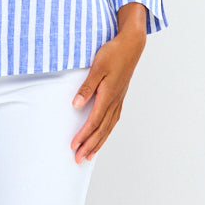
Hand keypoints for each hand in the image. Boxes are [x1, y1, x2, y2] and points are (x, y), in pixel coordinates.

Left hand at [70, 4, 147, 163]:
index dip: (83, 135)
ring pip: (108, 127)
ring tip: (89, 155)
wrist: (131, 45)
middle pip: (102, 129)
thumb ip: (86, 86)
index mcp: (108, 95)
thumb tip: (76, 104)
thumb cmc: (113, 53)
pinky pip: (113, 120)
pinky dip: (106, 132)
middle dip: (90, 146)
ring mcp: (119, 100)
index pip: (94, 121)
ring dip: (98, 142)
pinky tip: (102, 136)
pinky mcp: (119, 96)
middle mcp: (115, 101)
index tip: (73, 146)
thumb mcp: (97, 67)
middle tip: (78, 159)